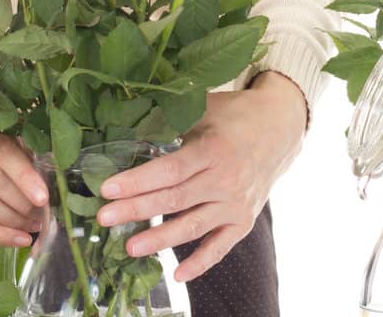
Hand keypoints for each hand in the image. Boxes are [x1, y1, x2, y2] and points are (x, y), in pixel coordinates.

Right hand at [0, 102, 47, 247]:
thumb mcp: (7, 132)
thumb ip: (24, 152)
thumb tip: (46, 186)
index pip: (4, 154)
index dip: (25, 178)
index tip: (43, 198)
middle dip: (22, 205)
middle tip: (43, 216)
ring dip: (12, 222)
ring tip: (33, 227)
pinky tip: (16, 238)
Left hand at [94, 71, 306, 281]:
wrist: (279, 129)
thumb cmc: (233, 115)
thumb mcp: (205, 108)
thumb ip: (172, 120)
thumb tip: (128, 125)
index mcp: (213, 149)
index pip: (170, 170)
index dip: (138, 181)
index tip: (108, 189)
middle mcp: (225, 179)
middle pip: (175, 199)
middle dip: (137, 210)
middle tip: (104, 218)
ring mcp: (236, 203)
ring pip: (193, 226)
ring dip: (160, 238)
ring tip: (130, 247)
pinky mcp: (244, 221)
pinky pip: (220, 246)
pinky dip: (200, 263)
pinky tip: (177, 274)